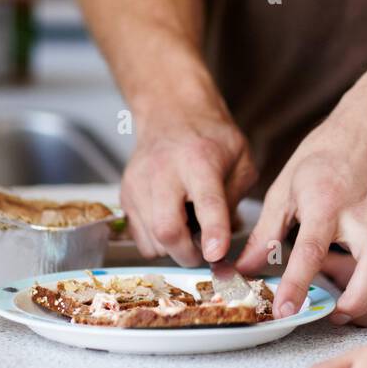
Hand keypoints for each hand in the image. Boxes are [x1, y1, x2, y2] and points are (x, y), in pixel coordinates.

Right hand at [121, 86, 258, 266]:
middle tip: (203, 254)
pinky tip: (171, 222)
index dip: (214, 232)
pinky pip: (139, 238)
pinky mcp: (125, 195)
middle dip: (187, 254)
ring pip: (151, 240)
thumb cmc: (211, 138)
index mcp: (200, 160)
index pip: (207, 201)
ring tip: (188, 230)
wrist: (171, 113)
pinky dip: (157, 243)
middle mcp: (164, 172)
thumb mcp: (241, 159)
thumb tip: (224, 238)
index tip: (217, 254)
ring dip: (173, 249)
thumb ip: (236, 196)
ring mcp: (139, 184)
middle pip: (167, 229)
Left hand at [236, 69, 366, 323]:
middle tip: (331, 314)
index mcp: (327, 203)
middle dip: (355, 305)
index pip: (311, 250)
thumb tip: (244, 269)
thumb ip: (266, 232)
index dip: (296, 284)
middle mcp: (365, 220)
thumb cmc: (330, 155)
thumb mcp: (287, 185)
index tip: (285, 310)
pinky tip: (365, 293)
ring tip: (346, 306)